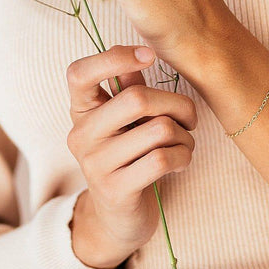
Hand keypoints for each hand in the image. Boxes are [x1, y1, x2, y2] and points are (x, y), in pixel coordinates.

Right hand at [65, 44, 197, 268]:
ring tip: (184, 142)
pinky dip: (183, 156)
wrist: (118, 217)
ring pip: (158, 129)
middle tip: (188, 117)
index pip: (79, 72)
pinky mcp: (115, 189)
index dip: (115, 57)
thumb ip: (129, 86)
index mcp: (81, 110)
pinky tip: (181, 160)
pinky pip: (162, 159)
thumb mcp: (125, 119)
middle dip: (176, 104)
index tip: (149, 55)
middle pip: (137, 98)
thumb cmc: (129, 155)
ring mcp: (95, 164)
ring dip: (184, 135)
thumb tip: (144, 51)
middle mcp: (81, 134)